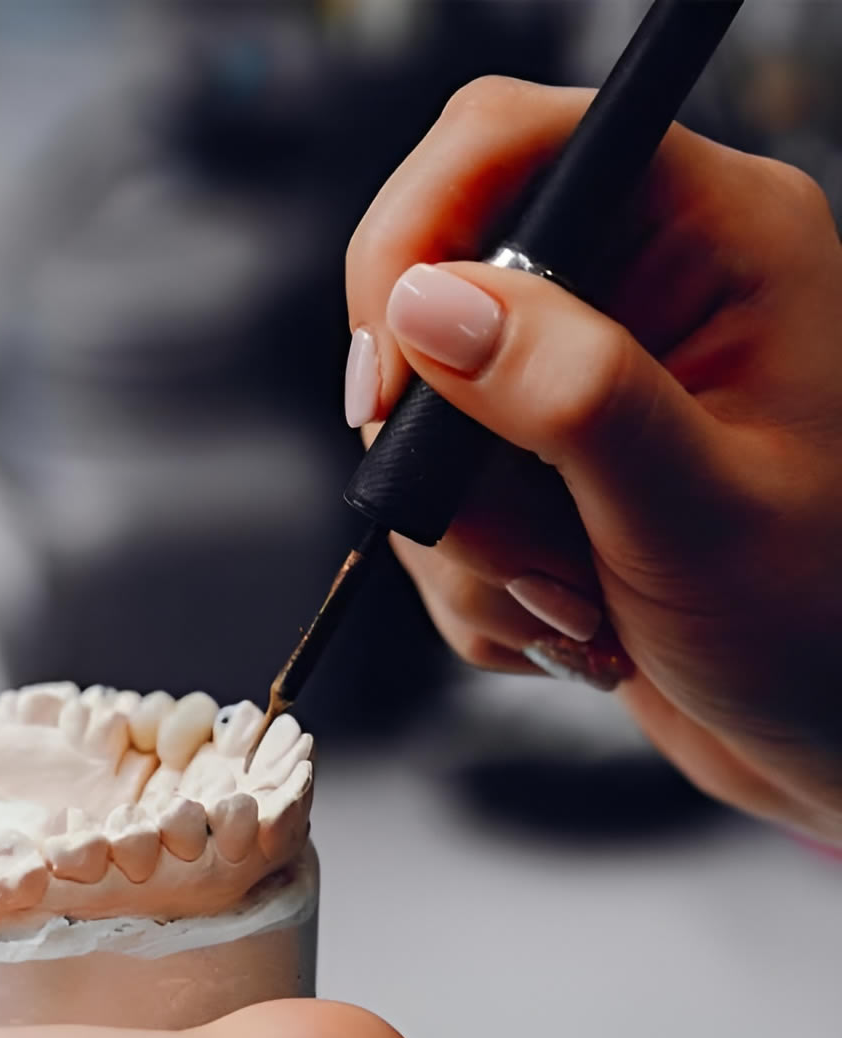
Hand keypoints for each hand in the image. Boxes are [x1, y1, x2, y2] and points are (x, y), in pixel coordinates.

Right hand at [346, 77, 841, 842]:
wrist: (836, 743)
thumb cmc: (826, 629)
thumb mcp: (698, 513)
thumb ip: (570, 396)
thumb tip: (430, 304)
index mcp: (712, 237)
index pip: (504, 145)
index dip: (411, 241)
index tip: (387, 378)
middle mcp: (640, 290)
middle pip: (430, 302)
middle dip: (444, 455)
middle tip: (518, 541)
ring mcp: (584, 384)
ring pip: (420, 428)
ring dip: (469, 547)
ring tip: (579, 605)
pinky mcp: (543, 469)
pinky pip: (432, 508)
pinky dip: (474, 588)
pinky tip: (571, 624)